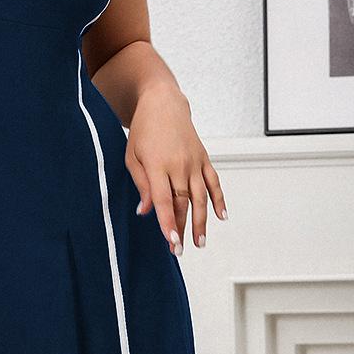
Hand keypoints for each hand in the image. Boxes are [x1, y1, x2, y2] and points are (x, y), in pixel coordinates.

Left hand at [125, 81, 226, 253]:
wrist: (163, 104)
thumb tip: (145, 212)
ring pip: (200, 197)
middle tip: (180, 250)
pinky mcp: (204, 158)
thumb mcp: (132, 157)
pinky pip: (214, 182)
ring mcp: (194, 162)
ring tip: (200, 242)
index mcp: (157, 165)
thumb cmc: (143, 132)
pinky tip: (221, 216)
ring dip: (201, 221)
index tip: (171, 241)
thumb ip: (141, 185)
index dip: (167, 222)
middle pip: (182, 203)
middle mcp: (179, 164)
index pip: (163, 200)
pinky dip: (219, 199)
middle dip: (182, 228)